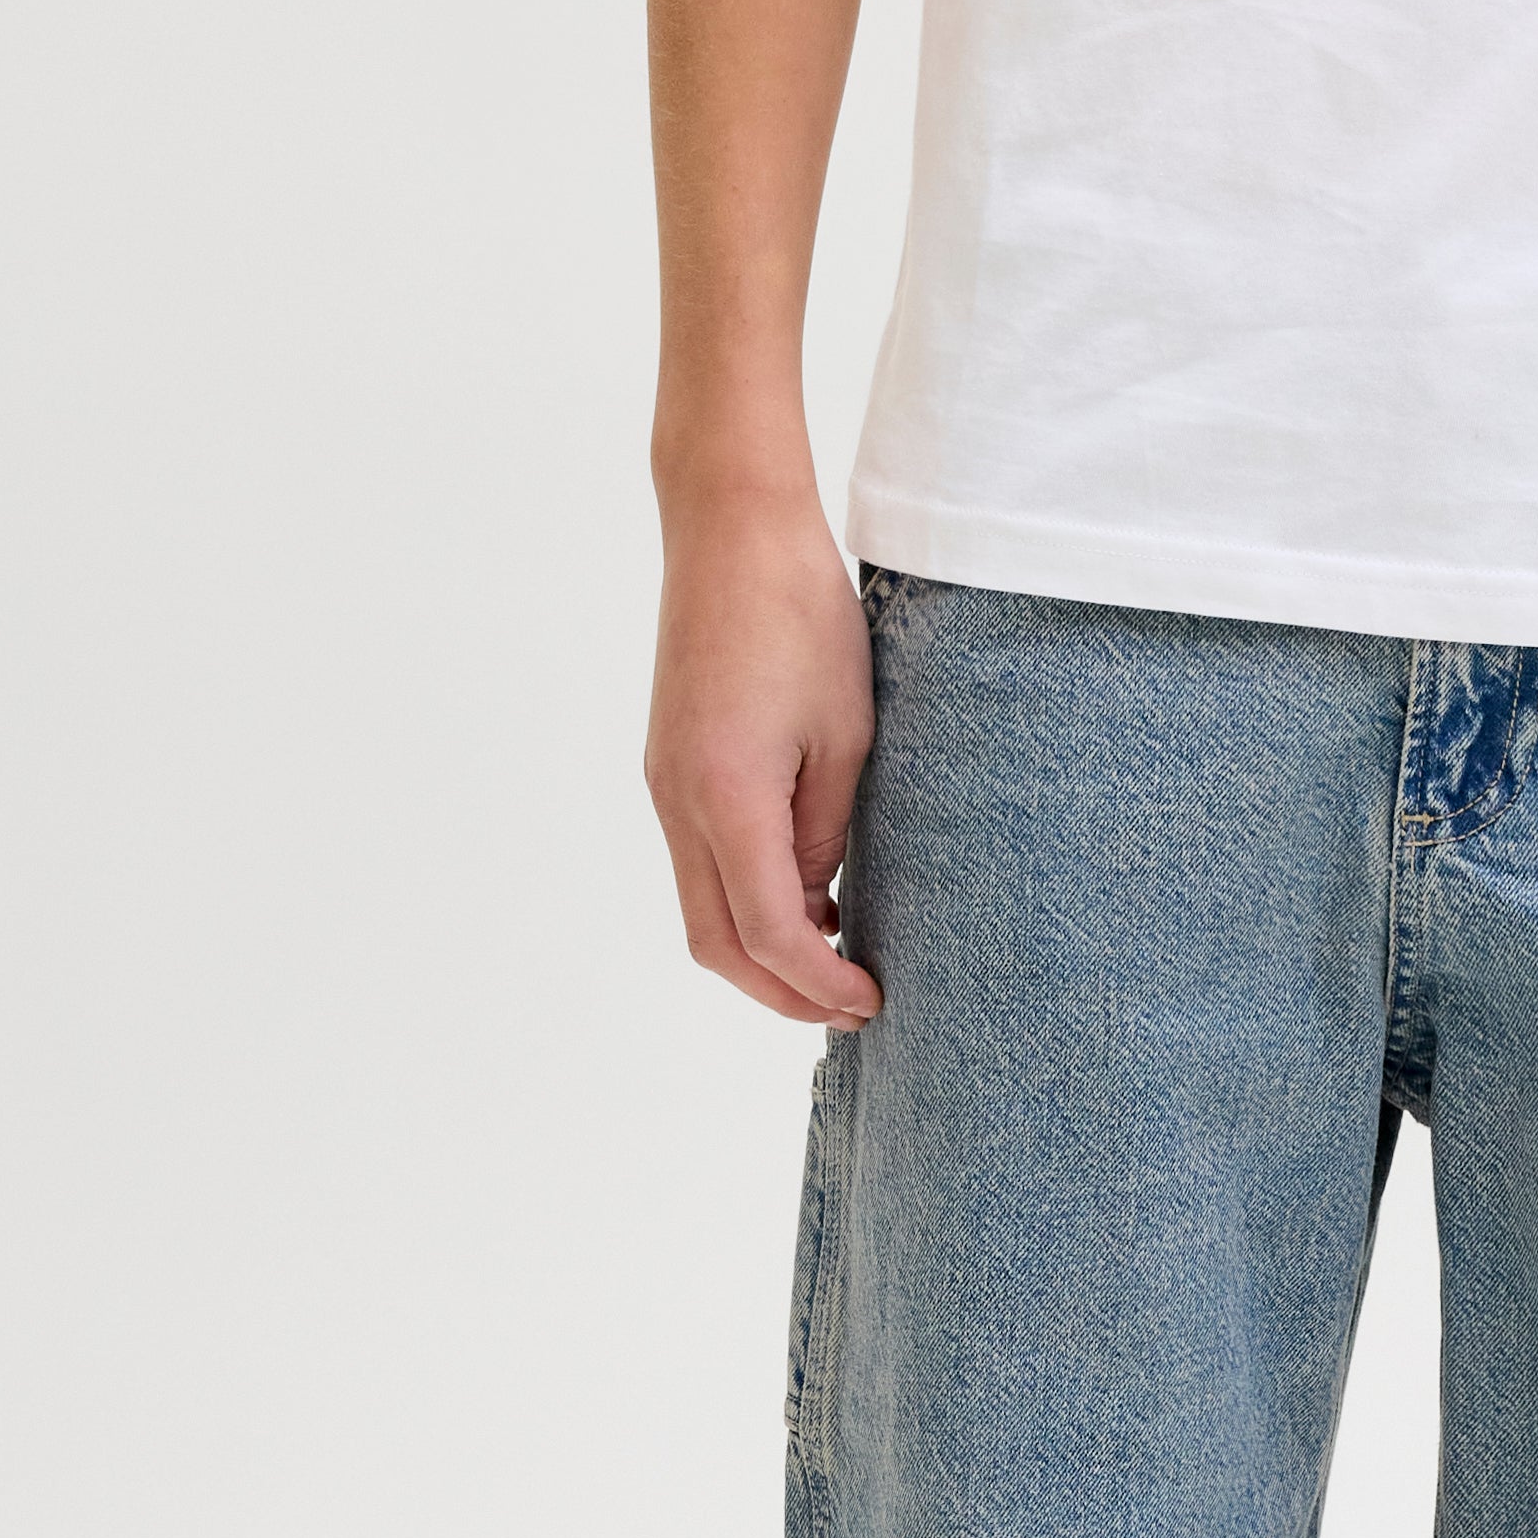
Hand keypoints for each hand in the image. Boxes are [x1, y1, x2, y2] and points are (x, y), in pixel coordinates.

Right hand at [645, 498, 881, 1025]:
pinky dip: (747, 901)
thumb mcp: (846, 735)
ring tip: (837, 962)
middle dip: (782, 990)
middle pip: (716, 943)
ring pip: (702, 909)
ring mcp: (666, 786)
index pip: (767, 932)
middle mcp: (679, 802)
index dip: (818, 983)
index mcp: (725, 797)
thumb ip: (828, 831)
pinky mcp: (671, 766)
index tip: (870, 1000)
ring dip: (763, 950)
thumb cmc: (802, 617)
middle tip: (852, 1006)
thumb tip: (818, 902)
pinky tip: (808, 898)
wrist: (731, 532)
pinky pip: (701, 863)